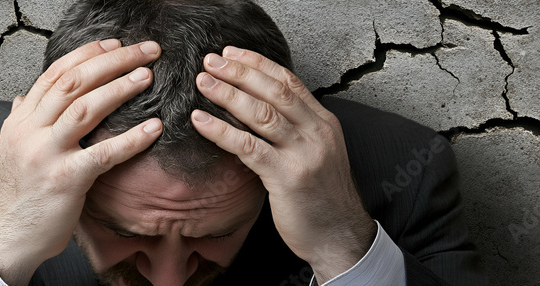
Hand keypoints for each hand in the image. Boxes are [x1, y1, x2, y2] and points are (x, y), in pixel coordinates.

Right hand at [0, 39, 162, 284]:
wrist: (8, 236)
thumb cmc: (19, 194)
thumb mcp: (12, 149)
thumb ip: (22, 120)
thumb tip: (23, 97)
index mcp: (21, 120)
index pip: (55, 74)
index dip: (87, 54)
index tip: (115, 44)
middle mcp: (30, 131)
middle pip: (73, 82)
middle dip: (112, 61)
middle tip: (144, 52)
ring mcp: (46, 154)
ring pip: (84, 109)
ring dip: (120, 88)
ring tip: (146, 77)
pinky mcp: (65, 180)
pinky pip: (102, 154)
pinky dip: (131, 139)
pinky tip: (153, 128)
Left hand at [190, 47, 376, 281]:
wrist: (339, 237)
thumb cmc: (322, 199)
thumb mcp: (316, 155)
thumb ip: (295, 132)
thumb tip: (259, 111)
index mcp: (324, 123)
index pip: (289, 81)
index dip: (259, 64)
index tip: (232, 53)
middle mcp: (317, 133)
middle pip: (274, 90)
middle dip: (240, 72)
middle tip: (211, 61)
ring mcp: (303, 154)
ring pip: (261, 113)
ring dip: (227, 94)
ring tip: (202, 83)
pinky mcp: (287, 177)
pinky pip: (249, 147)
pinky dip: (221, 130)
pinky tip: (200, 121)